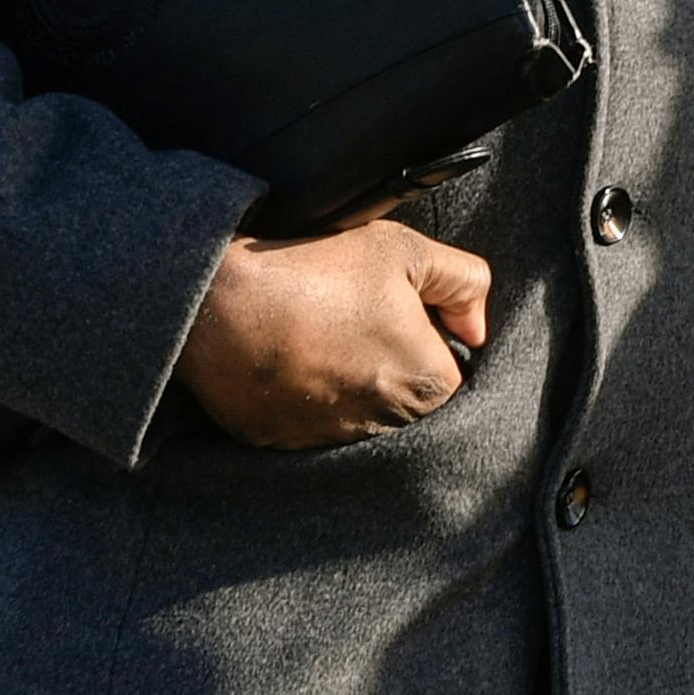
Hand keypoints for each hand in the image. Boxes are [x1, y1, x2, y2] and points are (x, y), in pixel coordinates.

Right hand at [179, 221, 493, 449]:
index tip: (394, 312)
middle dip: (389, 363)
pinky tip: (285, 357)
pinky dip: (301, 397)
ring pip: (357, 413)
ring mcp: (327, 438)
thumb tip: (477, 328)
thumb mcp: (406, 251)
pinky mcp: (278, 442)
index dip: (425, 337)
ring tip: (315, 335)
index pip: (449, 371)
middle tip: (350, 319)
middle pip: (405, 397)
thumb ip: (464, 283)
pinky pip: (305, 424)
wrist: (216, 299)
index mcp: (426, 383)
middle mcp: (382, 423)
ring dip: (346, 383)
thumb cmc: (316, 269)